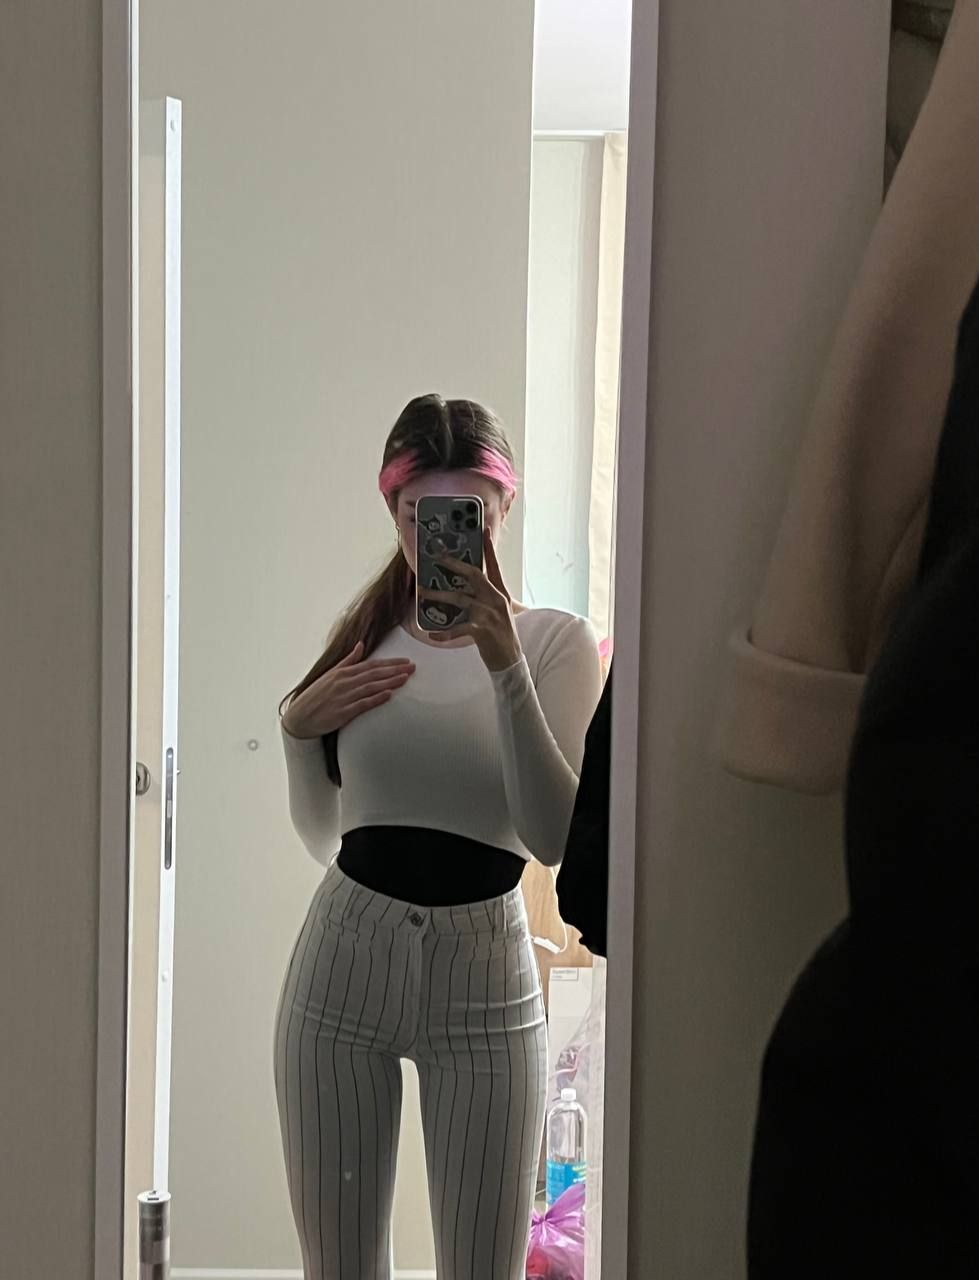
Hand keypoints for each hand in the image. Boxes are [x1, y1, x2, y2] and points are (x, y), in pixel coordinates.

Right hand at [281, 643, 413, 738]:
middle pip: (374, 674)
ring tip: (405, 678)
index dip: (390, 663)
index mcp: (343, 672)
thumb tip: (360, 645)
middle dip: (395, 670)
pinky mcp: (343, 712)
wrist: (300, 717)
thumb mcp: (330, 673)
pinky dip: (376, 698)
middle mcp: (345, 682)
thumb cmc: (316, 695)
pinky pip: (363, 704)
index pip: (371, 664)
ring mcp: (344, 697)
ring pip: (371, 687)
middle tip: (412, 667)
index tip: (405, 661)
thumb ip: (348, 660)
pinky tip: (388, 695)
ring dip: (389, 682)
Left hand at [421, 529, 521, 672]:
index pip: (494, 566)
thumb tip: (467, 588)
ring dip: (438, 594)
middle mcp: (496, 600)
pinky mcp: (482, 630)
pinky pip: (458, 627)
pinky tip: (432, 634)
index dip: (488, 548)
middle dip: (453, 563)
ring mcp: (489, 614)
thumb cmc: (502, 636)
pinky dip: (444, 632)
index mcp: (500, 593)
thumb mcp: (499, 612)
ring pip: (460, 598)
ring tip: (422, 592)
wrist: (511, 661)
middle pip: (474, 574)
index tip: (483, 531)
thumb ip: (487, 598)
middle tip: (436, 556)